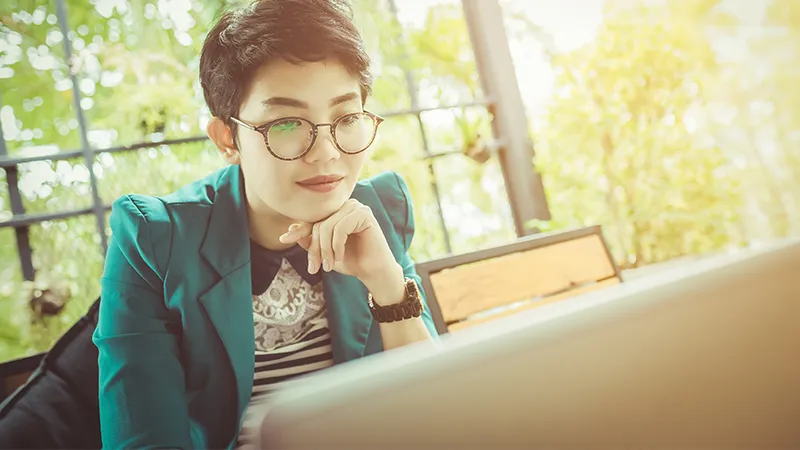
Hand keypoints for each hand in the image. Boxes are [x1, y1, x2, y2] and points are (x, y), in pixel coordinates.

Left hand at [278, 199, 398, 282]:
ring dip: (325, 250)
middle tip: (315, 267)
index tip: (283, 240)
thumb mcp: (325, 252)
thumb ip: (311, 240)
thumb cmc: (351, 261)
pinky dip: (336, 246)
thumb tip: (292, 229)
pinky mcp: (364, 214)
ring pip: (326, 226)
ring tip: (328, 267)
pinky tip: (340, 257)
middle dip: (314, 248)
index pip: (313, 219)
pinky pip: (340, 228)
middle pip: (318, 223)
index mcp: (336, 212)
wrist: (373, 272)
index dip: (299, 230)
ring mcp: (355, 207)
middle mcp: (345, 206)